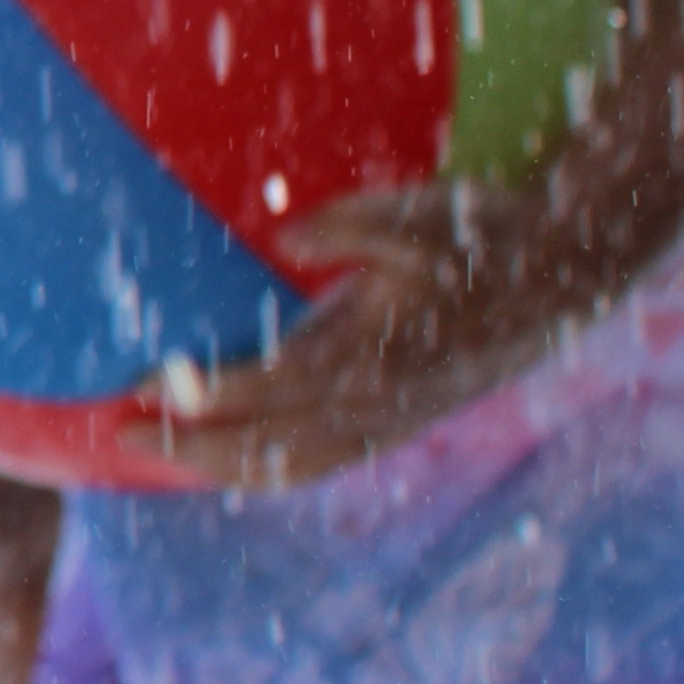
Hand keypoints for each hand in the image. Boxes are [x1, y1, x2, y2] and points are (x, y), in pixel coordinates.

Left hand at [131, 181, 570, 490]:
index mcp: (378, 352)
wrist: (563, 279)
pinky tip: (230, 463)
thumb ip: (347, 226)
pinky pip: (324, 464)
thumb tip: (287, 241)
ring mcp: (393, 422)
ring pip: (296, 467)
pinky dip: (270, 470)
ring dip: (224, 468)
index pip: (273, 387)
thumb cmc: (480, 235)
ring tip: (161, 455)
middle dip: (192, 446)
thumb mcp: (414, 213)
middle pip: (271, 446)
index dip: (208, 394)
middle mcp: (381, 402)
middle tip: (121, 432)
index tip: (146, 387)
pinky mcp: (401, 425)